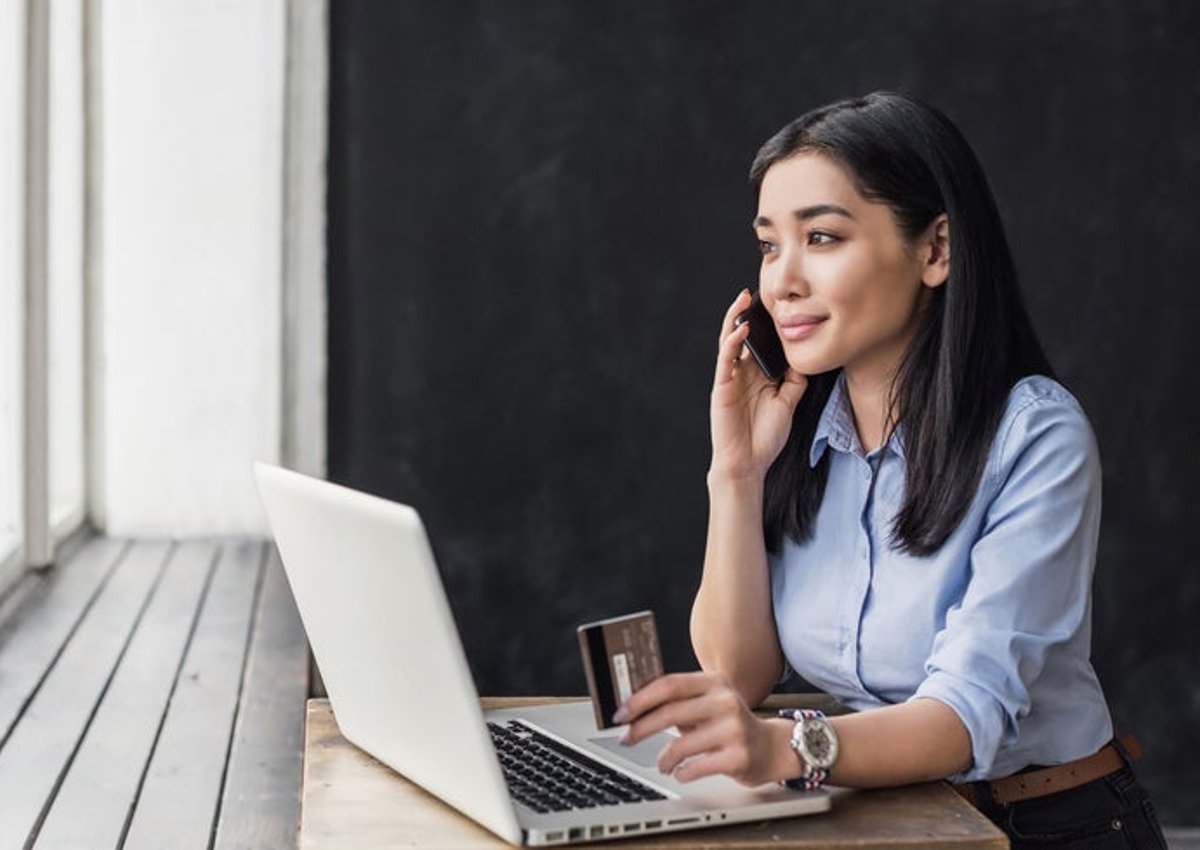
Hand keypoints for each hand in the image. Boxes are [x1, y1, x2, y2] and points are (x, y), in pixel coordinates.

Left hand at [613, 672, 796, 786]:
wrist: (772, 748)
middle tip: (625, 738)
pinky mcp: (738, 757)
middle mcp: (725, 702)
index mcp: (714, 682)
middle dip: (641, 727)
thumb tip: (633, 707)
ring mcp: (733, 729)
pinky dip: (681, 772)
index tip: (620, 713)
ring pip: (681, 744)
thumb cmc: (730, 725)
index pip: (669, 684)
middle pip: (671, 712)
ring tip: (661, 763)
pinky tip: (680, 772)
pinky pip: (696, 767)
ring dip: (662, 757)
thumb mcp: (708, 704)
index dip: (640, 698)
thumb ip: (678, 702)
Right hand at [711, 290, 807, 481]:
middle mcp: (741, 373)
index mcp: (756, 376)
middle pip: (743, 335)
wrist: (749, 463)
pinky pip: (725, 359)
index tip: (776, 303)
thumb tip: (803, 359)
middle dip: (747, 313)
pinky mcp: (721, 386)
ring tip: (743, 298)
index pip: (759, 342)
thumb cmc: (765, 437)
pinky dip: (732, 342)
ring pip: (729, 341)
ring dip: (735, 318)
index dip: (765, 324)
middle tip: (755, 291)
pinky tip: (741, 329)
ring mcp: (730, 378)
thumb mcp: (788, 403)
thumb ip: (794, 381)